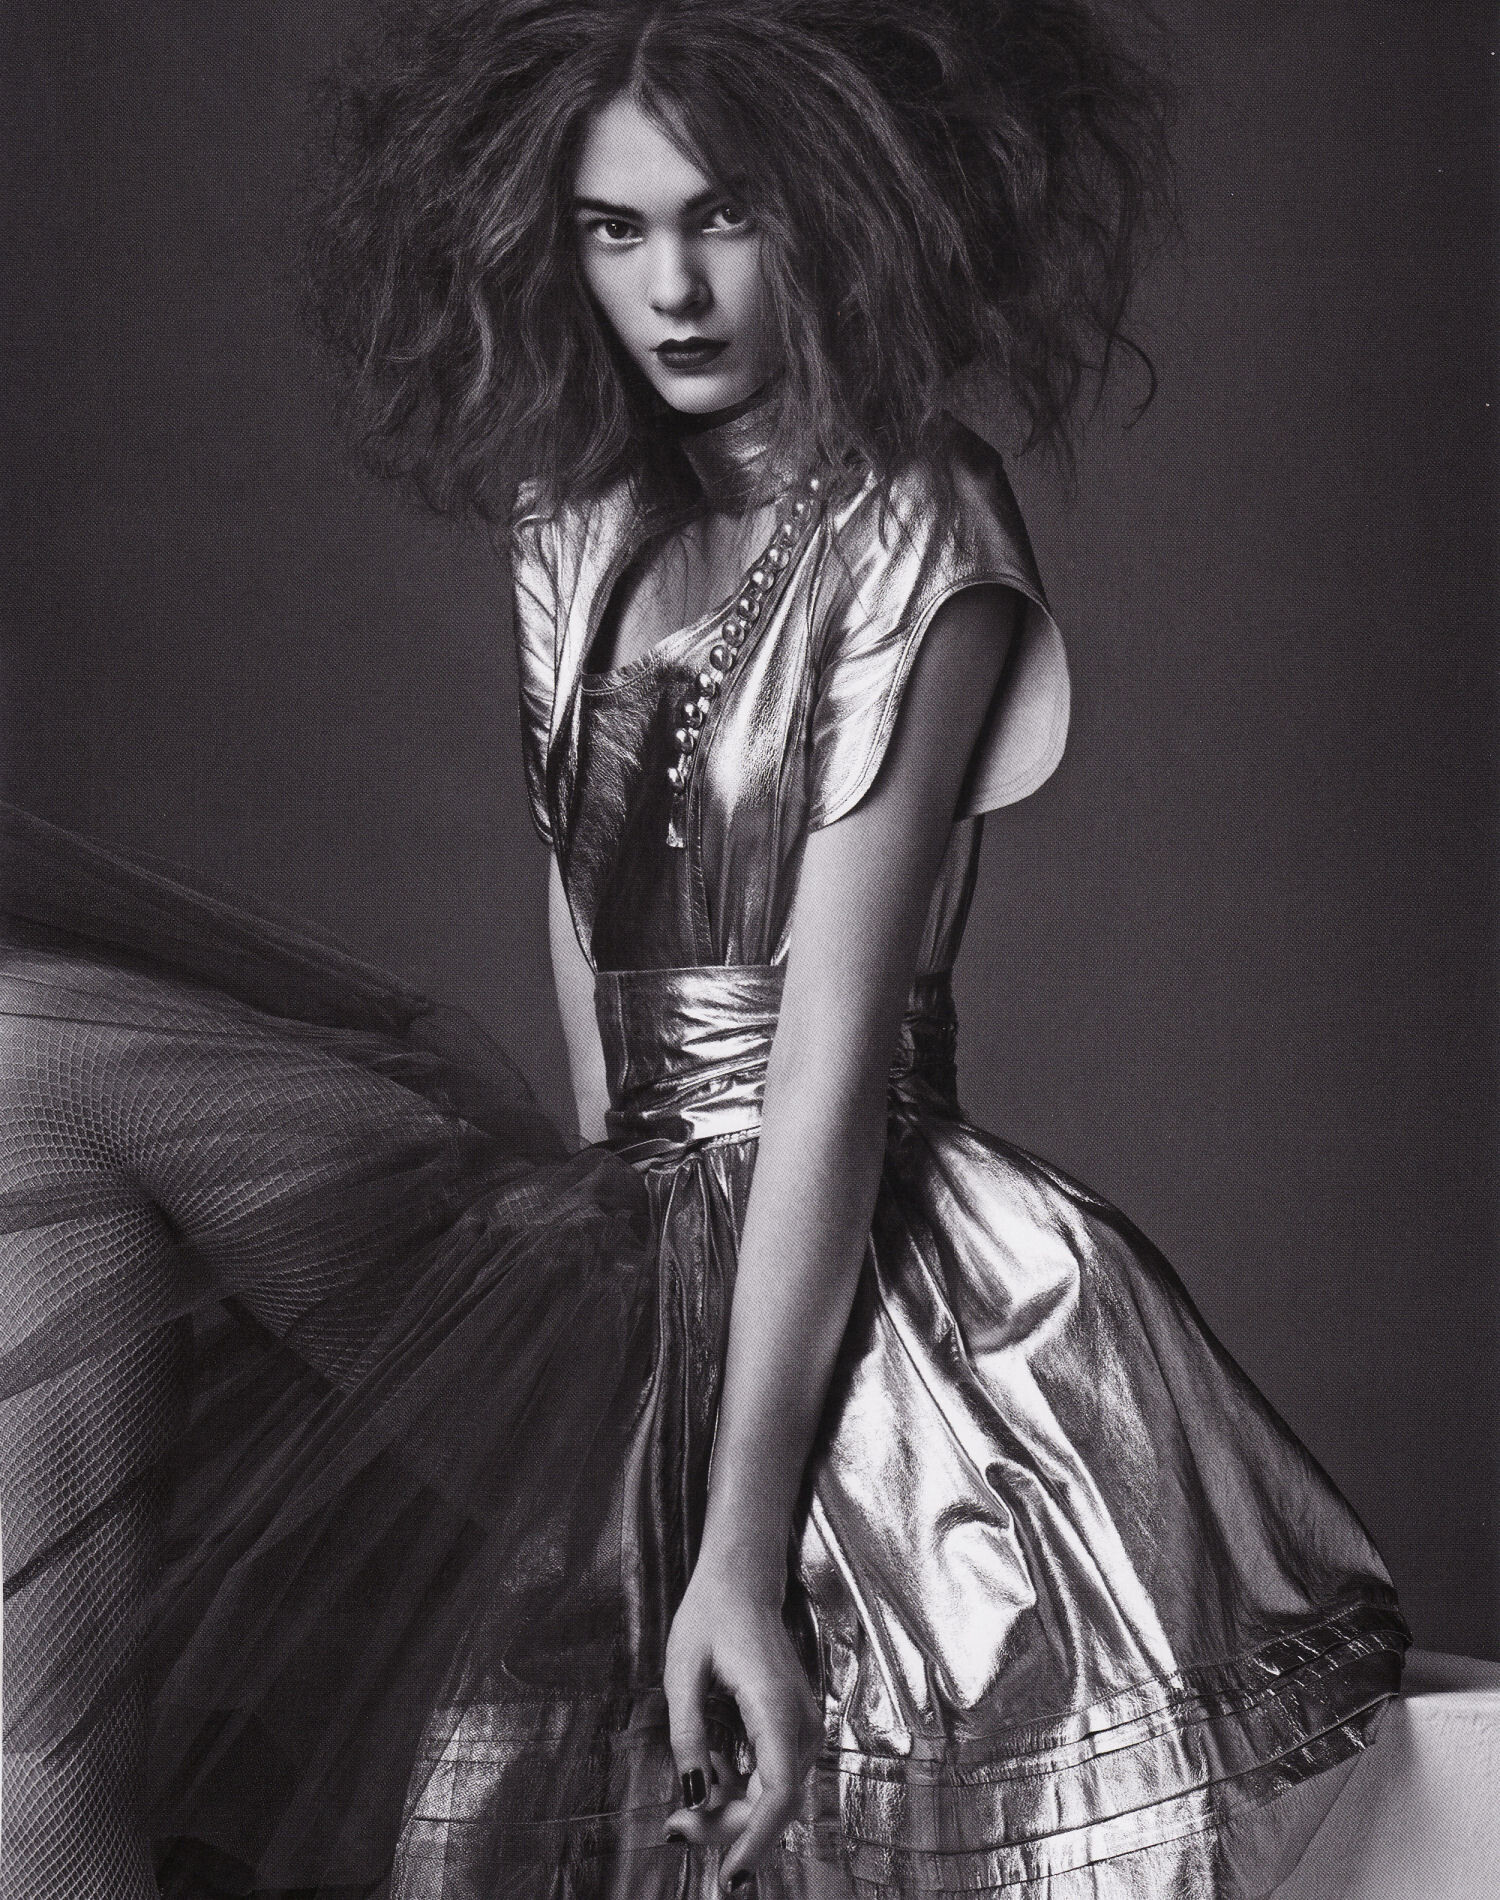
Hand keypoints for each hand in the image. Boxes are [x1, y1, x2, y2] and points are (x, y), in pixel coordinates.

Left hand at [661, 1563, 821, 1890]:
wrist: (743, 1578)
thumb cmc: (710, 1614)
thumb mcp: (682, 1671)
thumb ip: (689, 1737)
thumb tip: (697, 1797)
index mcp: (774, 1705)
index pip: (777, 1793)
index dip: (753, 1841)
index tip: (728, 1878)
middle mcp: (799, 1721)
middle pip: (774, 1804)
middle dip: (728, 1828)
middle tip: (675, 1827)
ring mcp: (803, 1724)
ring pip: (776, 1796)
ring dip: (735, 1811)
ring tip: (687, 1801)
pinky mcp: (795, 1727)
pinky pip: (775, 1777)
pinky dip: (744, 1789)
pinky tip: (715, 1768)